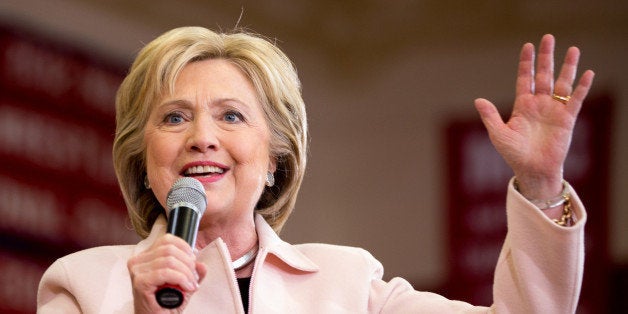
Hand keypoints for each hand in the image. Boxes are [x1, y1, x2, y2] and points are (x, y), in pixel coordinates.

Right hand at [127, 234, 206, 312]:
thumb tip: (202, 265)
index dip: (185, 248)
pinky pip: (165, 272)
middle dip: (188, 263)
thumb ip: (194, 272)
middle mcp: (138, 261)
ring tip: (191, 285)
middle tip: (193, 277)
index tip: (193, 262)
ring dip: (186, 273)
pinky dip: (180, 279)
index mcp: (146, 257)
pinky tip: (186, 287)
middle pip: (170, 249)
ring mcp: (137, 271)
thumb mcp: (184, 284)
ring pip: (169, 260)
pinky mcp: (140, 281)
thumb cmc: (165, 303)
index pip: (167, 240)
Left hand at [474, 34, 593, 199]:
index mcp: (522, 106)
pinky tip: (587, 74)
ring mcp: (554, 110)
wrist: (532, 171)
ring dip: (568, 67)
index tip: (528, 45)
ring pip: (562, 84)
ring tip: (574, 49)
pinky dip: (582, 87)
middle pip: (544, 75)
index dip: (526, 62)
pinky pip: (575, 100)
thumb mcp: (499, 134)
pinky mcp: (567, 119)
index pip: (525, 78)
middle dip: (546, 57)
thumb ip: (490, 116)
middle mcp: (539, 104)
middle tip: (549, 37)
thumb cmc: (514, 154)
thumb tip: (478, 99)